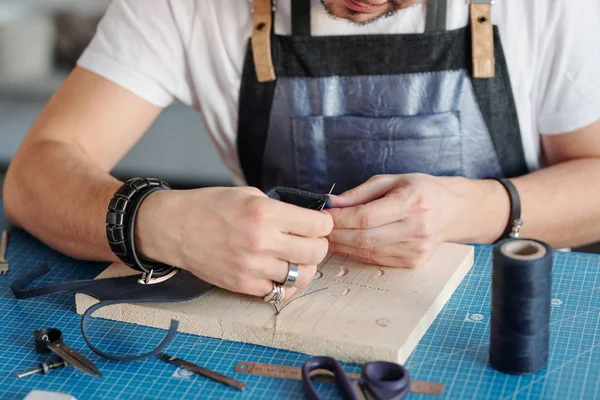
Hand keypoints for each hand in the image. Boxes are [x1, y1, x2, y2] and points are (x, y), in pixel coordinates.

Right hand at [135, 186, 332, 299]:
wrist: (175, 228)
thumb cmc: (210, 207)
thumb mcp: (248, 194)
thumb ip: (279, 208)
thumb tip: (306, 220)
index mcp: (265, 213)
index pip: (318, 225)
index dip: (323, 223)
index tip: (317, 224)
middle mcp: (262, 241)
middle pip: (317, 252)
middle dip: (318, 245)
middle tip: (309, 241)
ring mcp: (253, 267)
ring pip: (303, 276)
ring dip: (304, 266)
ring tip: (294, 258)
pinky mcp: (243, 285)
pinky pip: (279, 291)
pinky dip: (283, 282)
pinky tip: (277, 270)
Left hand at [326, 174, 504, 267]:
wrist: (454, 210)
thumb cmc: (421, 190)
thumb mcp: (392, 180)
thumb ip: (360, 193)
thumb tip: (330, 204)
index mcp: (413, 201)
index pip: (367, 216)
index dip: (339, 219)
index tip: (321, 215)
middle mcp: (417, 227)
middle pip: (365, 238)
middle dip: (336, 234)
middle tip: (317, 229)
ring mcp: (417, 249)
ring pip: (368, 252)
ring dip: (342, 246)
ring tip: (326, 237)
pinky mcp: (414, 262)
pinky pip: (376, 260)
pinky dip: (356, 253)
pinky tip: (345, 244)